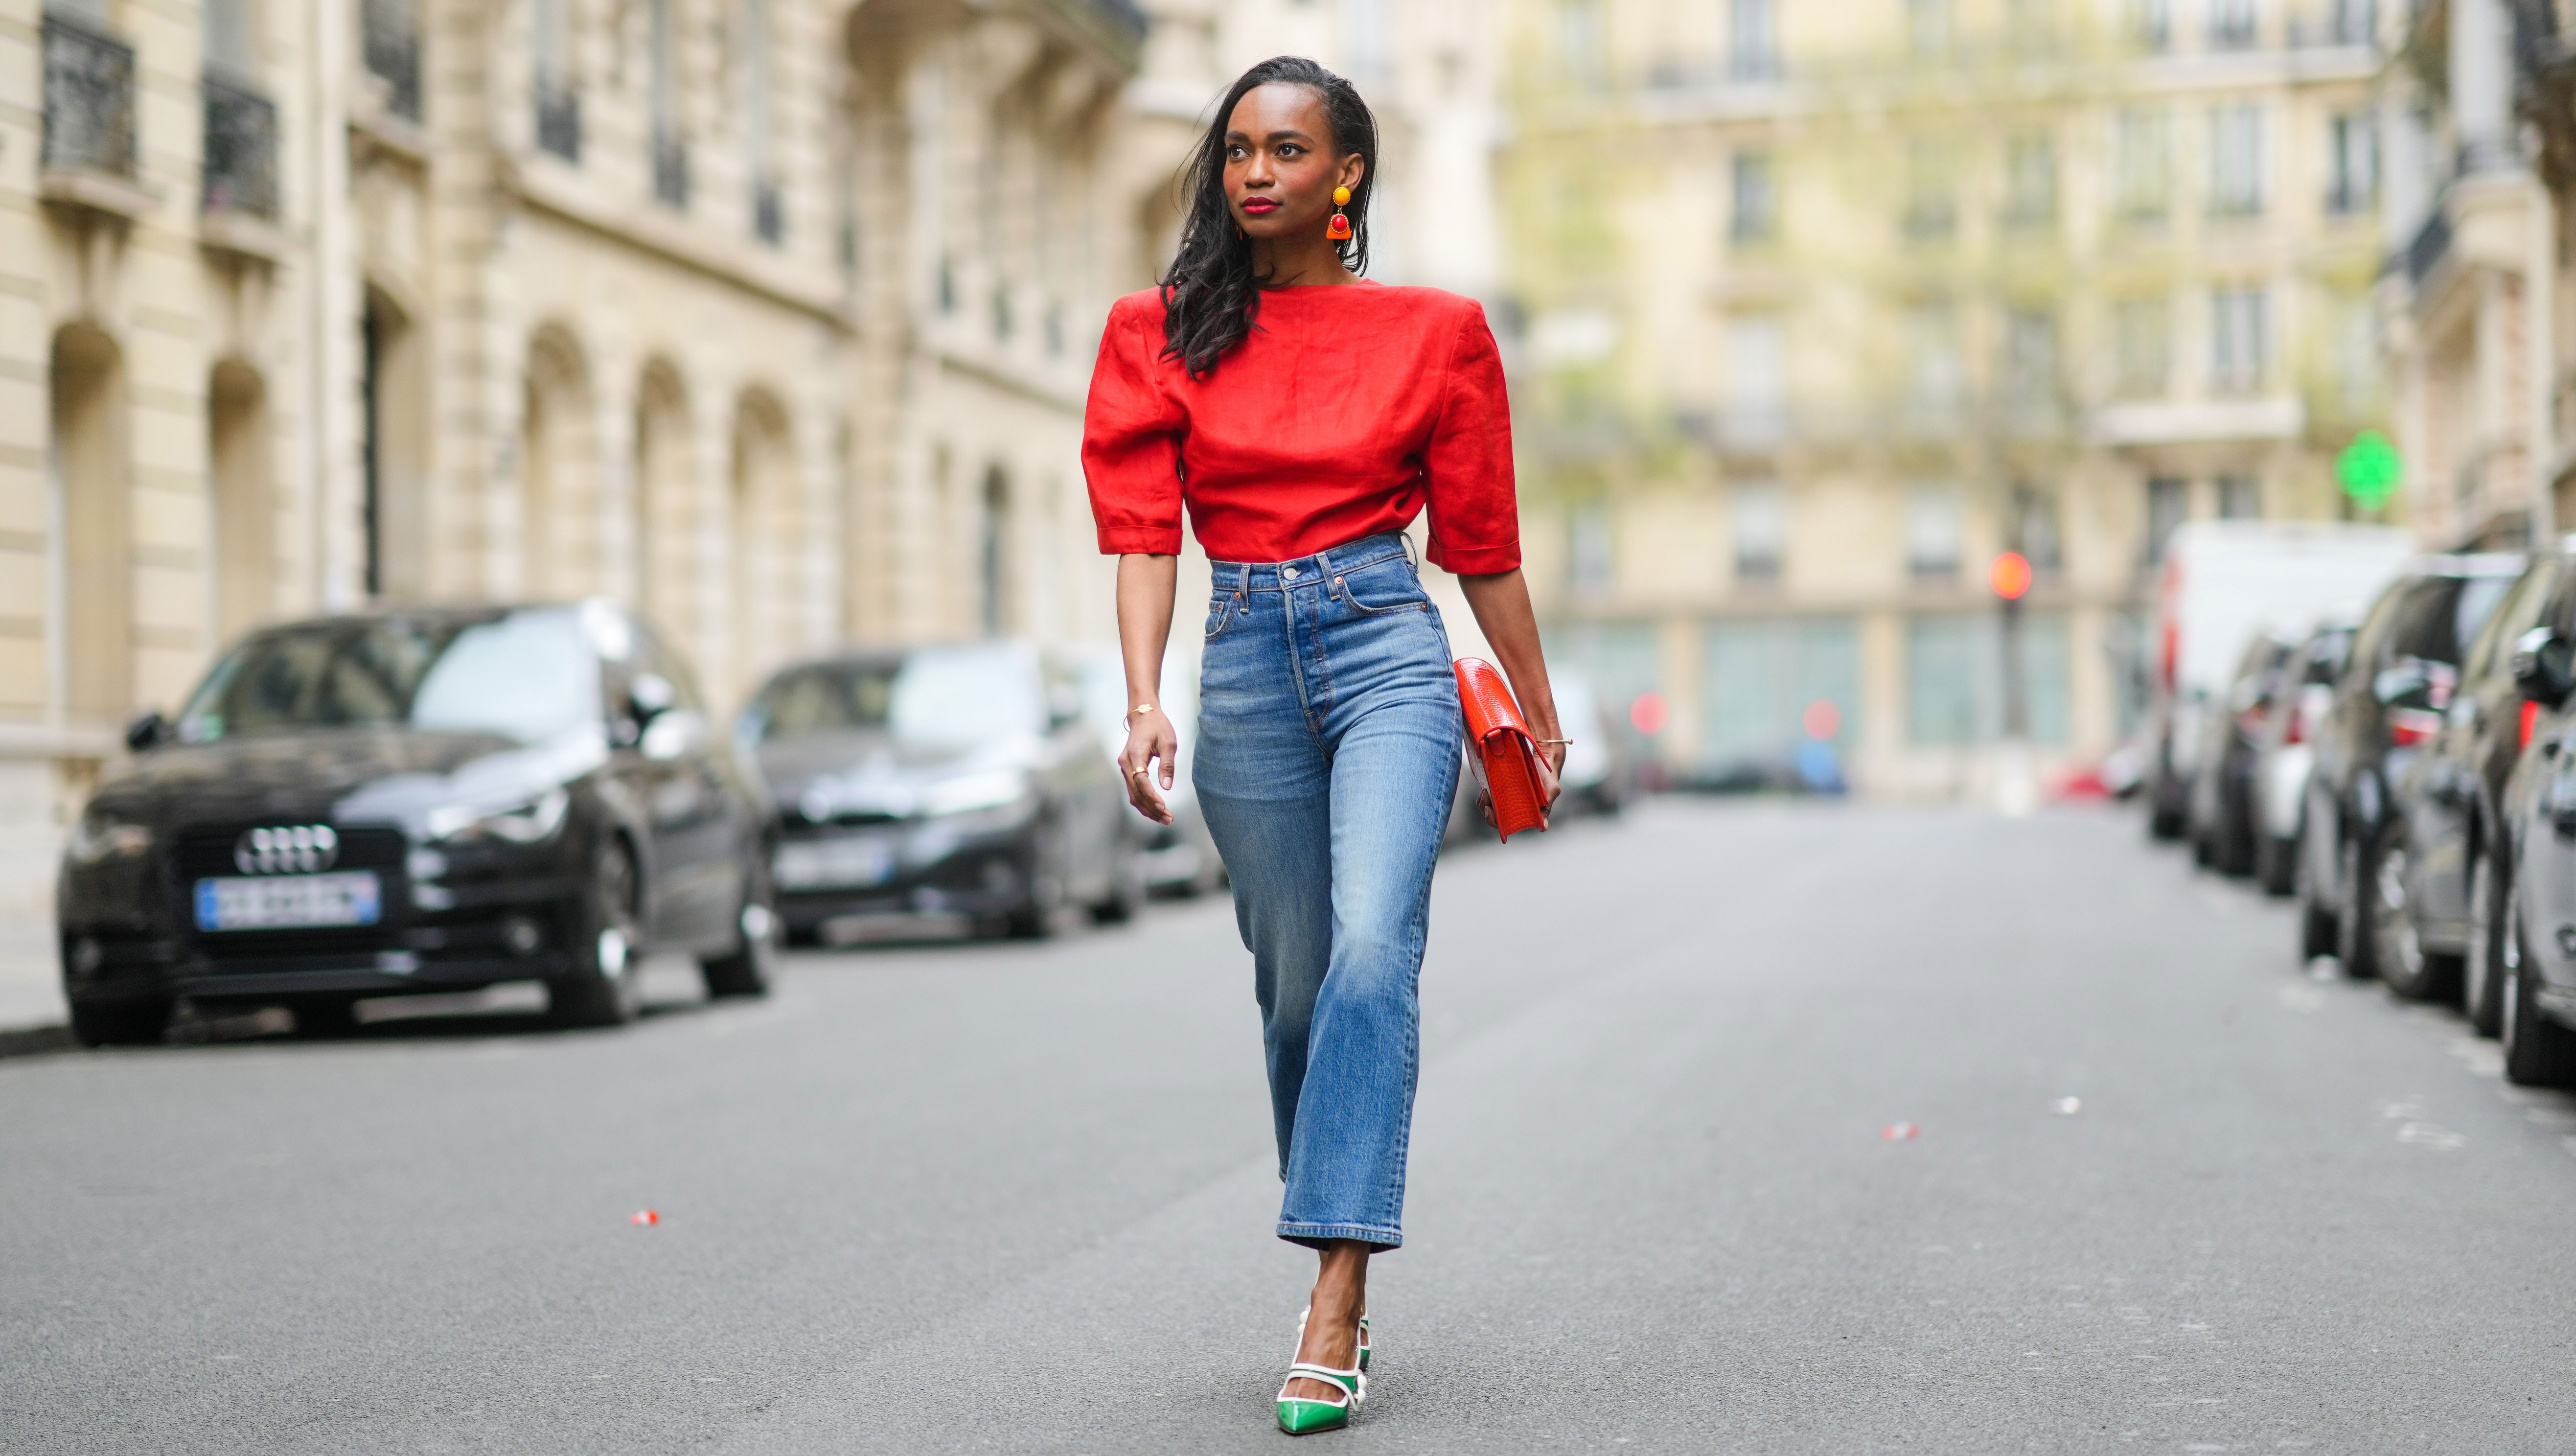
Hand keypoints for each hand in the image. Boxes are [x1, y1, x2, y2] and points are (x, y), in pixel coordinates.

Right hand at [1120, 708, 1177, 825]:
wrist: (1143, 716)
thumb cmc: (1158, 727)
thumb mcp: (1168, 742)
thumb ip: (1167, 764)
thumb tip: (1167, 787)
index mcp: (1134, 754)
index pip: (1140, 780)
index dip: (1151, 795)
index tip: (1163, 805)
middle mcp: (1125, 763)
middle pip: (1136, 792)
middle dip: (1152, 808)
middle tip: (1169, 819)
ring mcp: (1124, 768)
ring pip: (1133, 795)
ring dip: (1148, 809)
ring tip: (1166, 819)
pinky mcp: (1128, 771)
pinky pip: (1134, 791)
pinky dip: (1144, 802)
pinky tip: (1156, 811)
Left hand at [1477, 739, 1565, 829]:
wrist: (1544, 758)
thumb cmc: (1549, 777)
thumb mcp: (1551, 792)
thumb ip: (1547, 809)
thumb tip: (1543, 828)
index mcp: (1524, 814)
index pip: (1506, 826)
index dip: (1495, 822)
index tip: (1491, 810)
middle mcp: (1513, 808)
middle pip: (1494, 818)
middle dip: (1486, 810)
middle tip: (1486, 798)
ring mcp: (1505, 799)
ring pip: (1488, 807)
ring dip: (1483, 802)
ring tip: (1485, 792)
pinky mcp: (1500, 788)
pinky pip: (1487, 796)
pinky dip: (1483, 794)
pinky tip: (1485, 787)